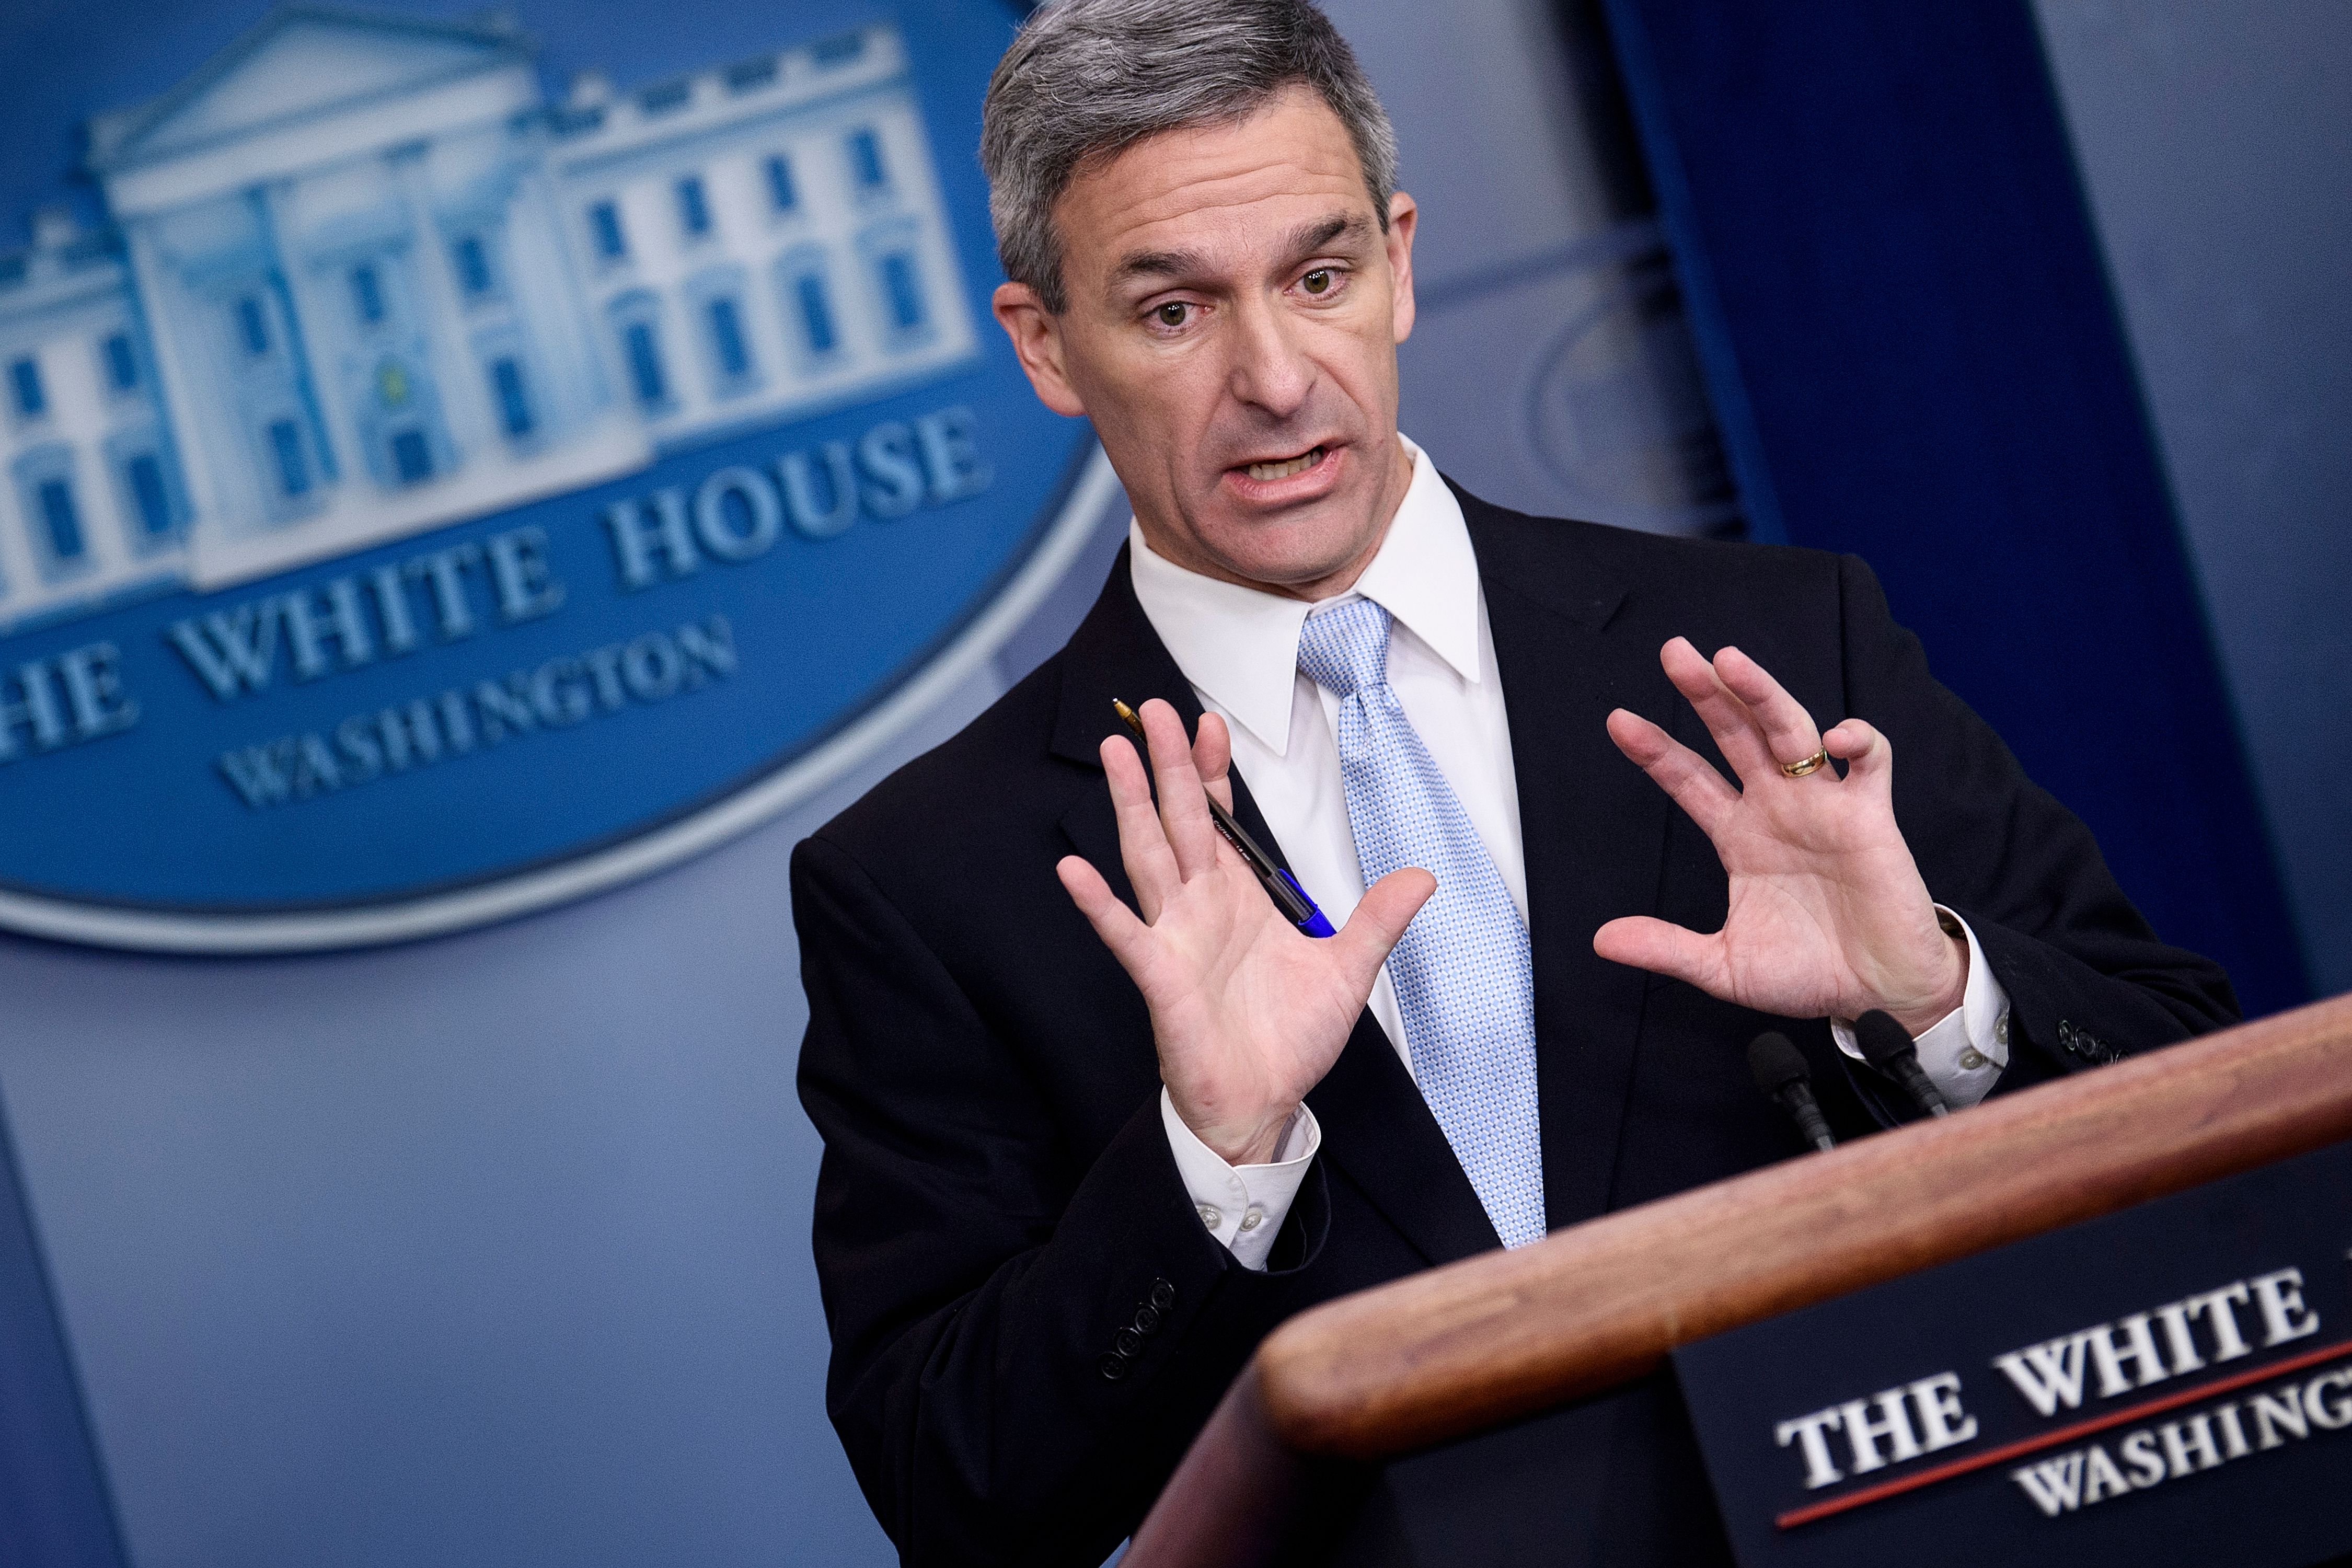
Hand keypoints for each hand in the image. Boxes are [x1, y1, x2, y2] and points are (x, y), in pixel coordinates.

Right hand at [1058, 700, 1434, 1164]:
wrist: (1264, 1104)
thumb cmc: (1288, 1041)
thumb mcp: (1348, 971)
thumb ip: (1379, 921)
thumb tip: (1423, 878)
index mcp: (1239, 898)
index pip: (1221, 820)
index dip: (1212, 770)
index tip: (1207, 723)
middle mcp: (1199, 907)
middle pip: (1180, 819)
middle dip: (1168, 763)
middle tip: (1153, 708)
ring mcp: (1175, 937)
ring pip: (1147, 856)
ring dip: (1129, 804)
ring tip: (1113, 752)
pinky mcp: (1160, 977)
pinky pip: (1124, 934)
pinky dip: (1098, 904)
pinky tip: (1074, 871)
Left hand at [1595, 638, 1966, 1035]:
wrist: (1878, 996)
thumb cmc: (1809, 974)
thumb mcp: (1724, 966)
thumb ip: (1667, 948)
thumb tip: (1602, 940)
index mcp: (1739, 835)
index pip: (1689, 779)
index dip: (1656, 750)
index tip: (1618, 720)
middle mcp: (1777, 808)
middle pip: (1736, 735)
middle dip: (1706, 694)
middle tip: (1674, 652)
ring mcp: (1823, 806)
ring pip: (1792, 731)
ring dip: (1762, 694)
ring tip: (1728, 660)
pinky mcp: (1871, 816)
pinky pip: (1869, 761)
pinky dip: (1858, 739)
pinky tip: (1834, 736)